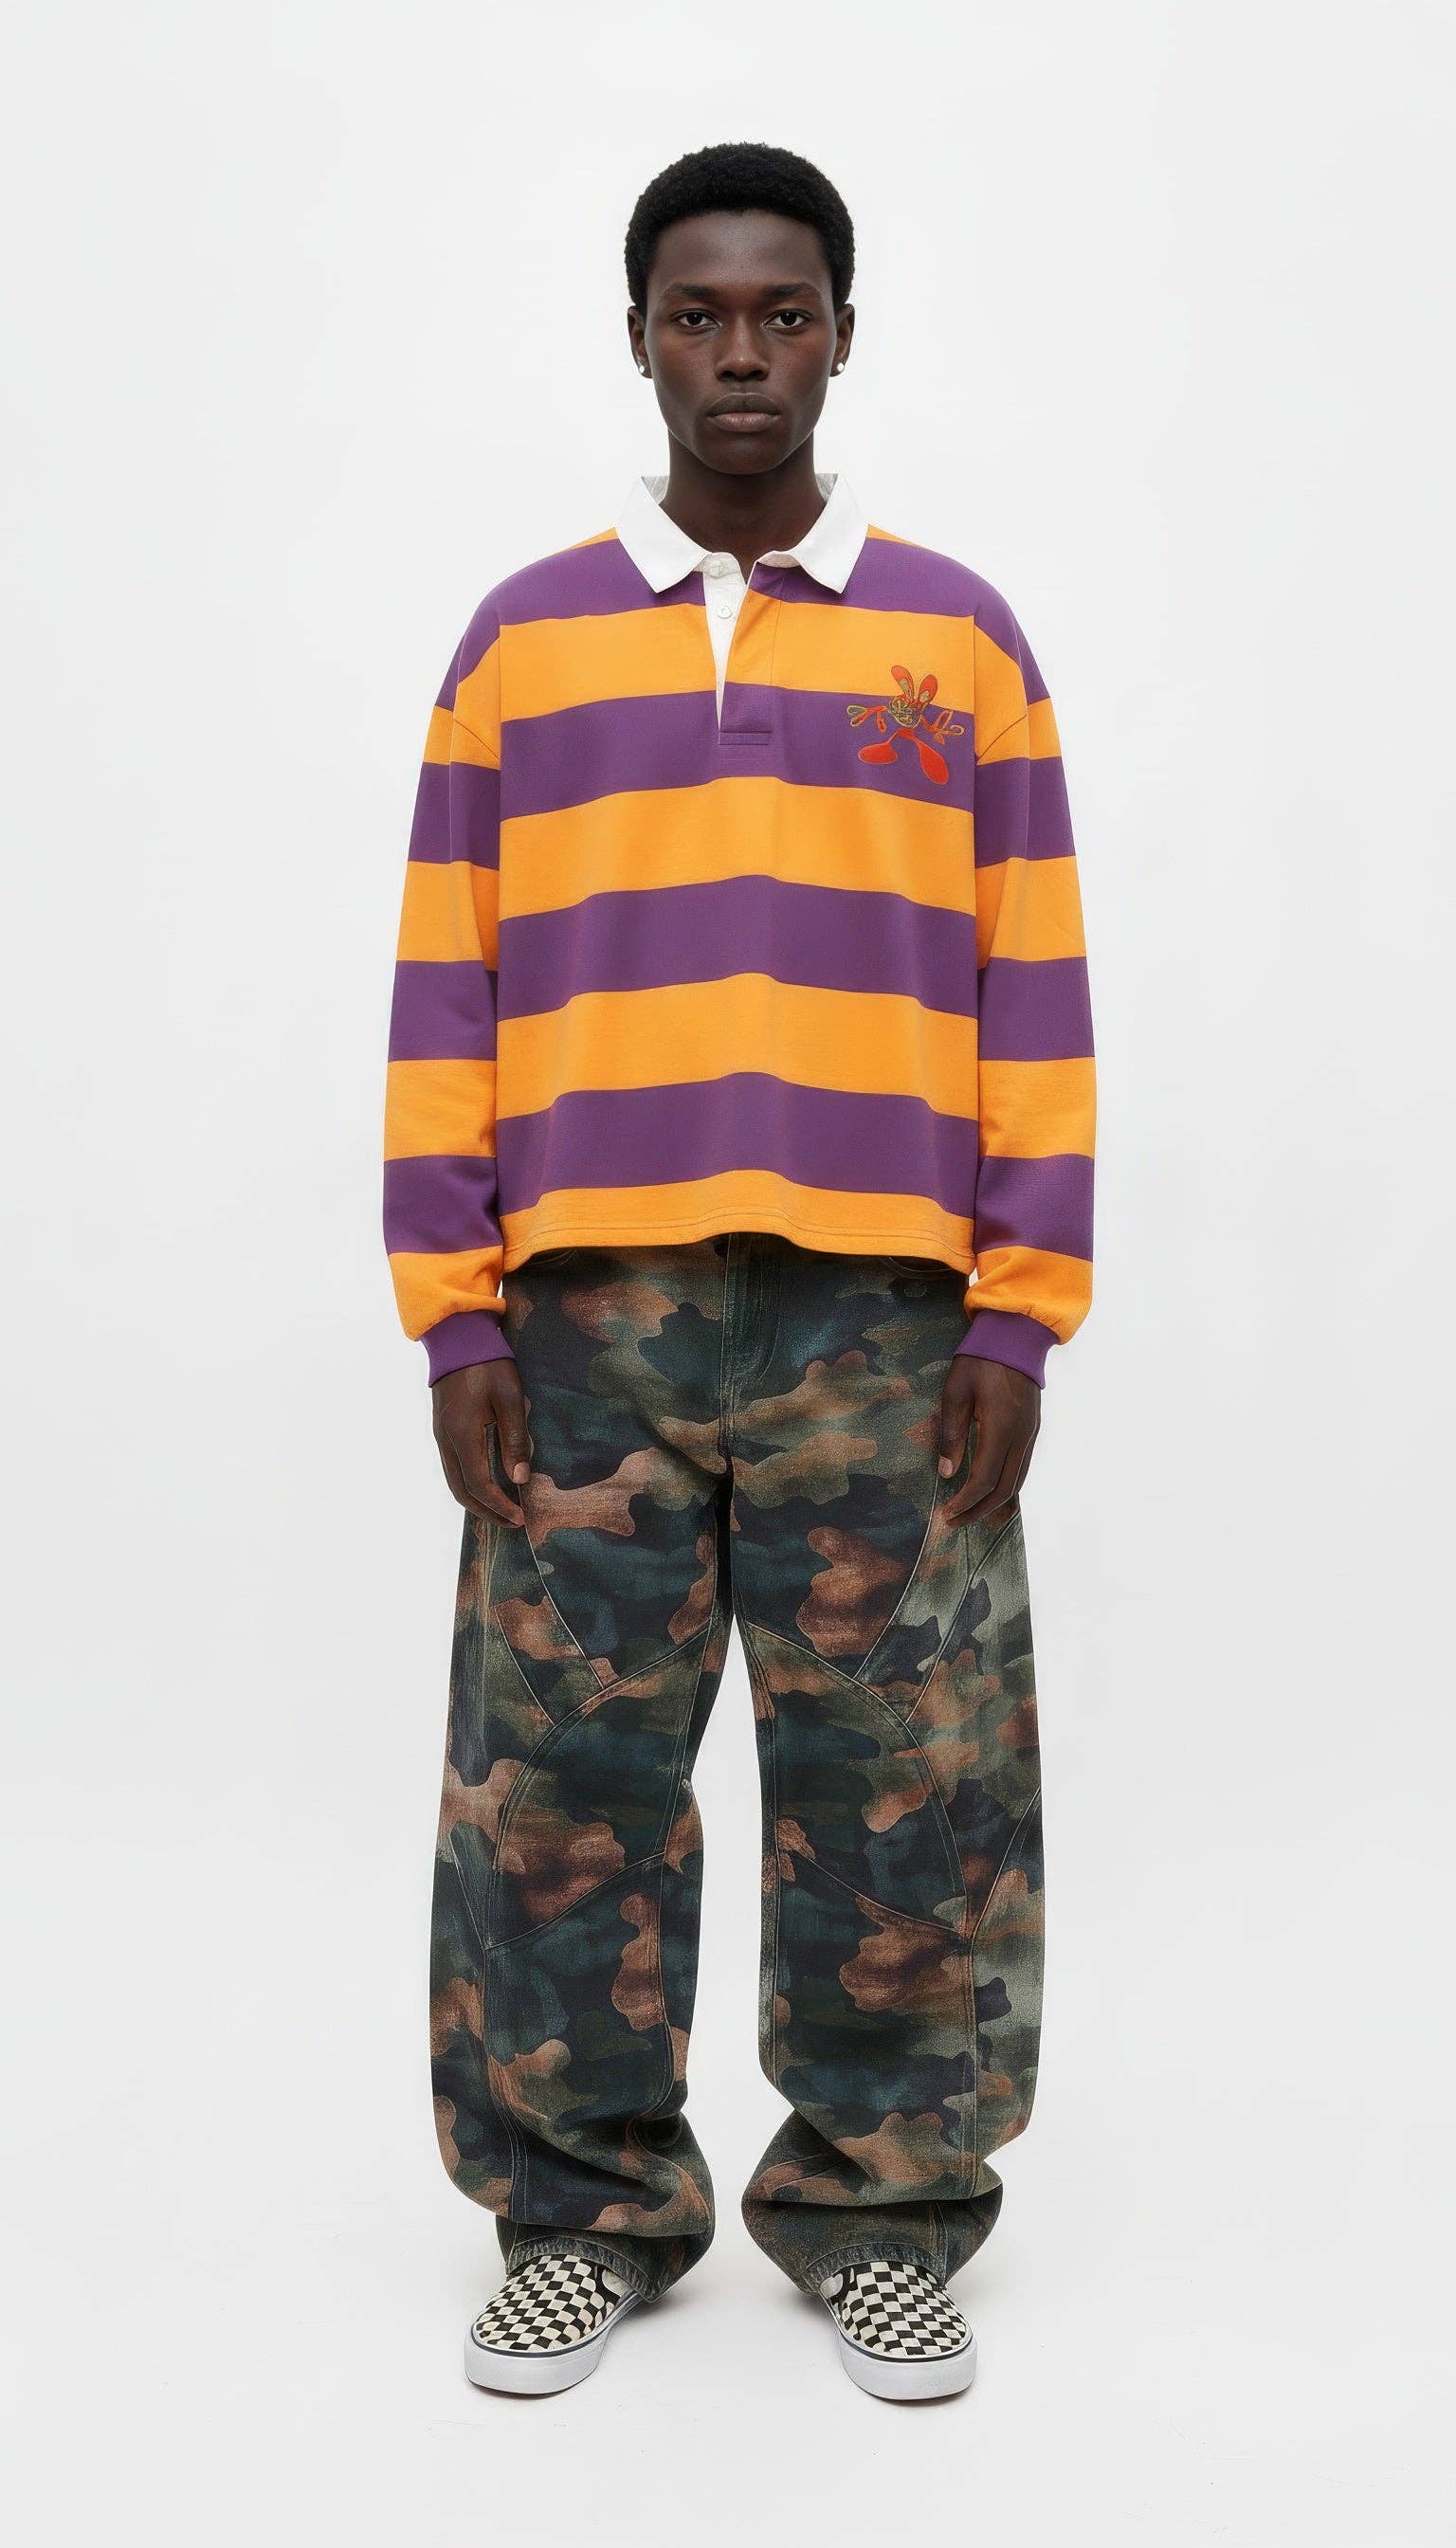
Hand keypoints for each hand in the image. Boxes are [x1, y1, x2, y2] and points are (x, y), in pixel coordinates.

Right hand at [431, 1360, 531, 1527]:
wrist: (457, 1337)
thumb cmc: (487, 1363)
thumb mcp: (509, 1398)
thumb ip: (515, 1440)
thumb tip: (520, 1479)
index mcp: (462, 1434)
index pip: (479, 1485)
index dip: (499, 1506)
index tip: (520, 1517)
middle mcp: (446, 1440)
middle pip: (461, 1491)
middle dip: (486, 1512)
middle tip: (512, 1521)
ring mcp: (441, 1435)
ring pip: (454, 1481)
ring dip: (476, 1501)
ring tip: (500, 1509)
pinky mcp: (442, 1428)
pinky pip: (452, 1467)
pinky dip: (468, 1484)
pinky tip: (486, 1484)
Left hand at [937, 1355, 1040, 1529]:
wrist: (1016, 1335)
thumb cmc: (980, 1359)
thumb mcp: (956, 1392)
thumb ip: (952, 1434)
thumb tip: (947, 1472)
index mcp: (1000, 1428)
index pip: (983, 1479)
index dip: (965, 1501)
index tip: (947, 1513)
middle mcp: (1021, 1437)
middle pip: (1004, 1489)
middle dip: (979, 1510)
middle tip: (956, 1521)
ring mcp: (1030, 1434)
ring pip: (1017, 1481)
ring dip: (994, 1502)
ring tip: (971, 1512)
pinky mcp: (1032, 1429)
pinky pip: (1021, 1467)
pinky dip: (1006, 1486)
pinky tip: (990, 1490)